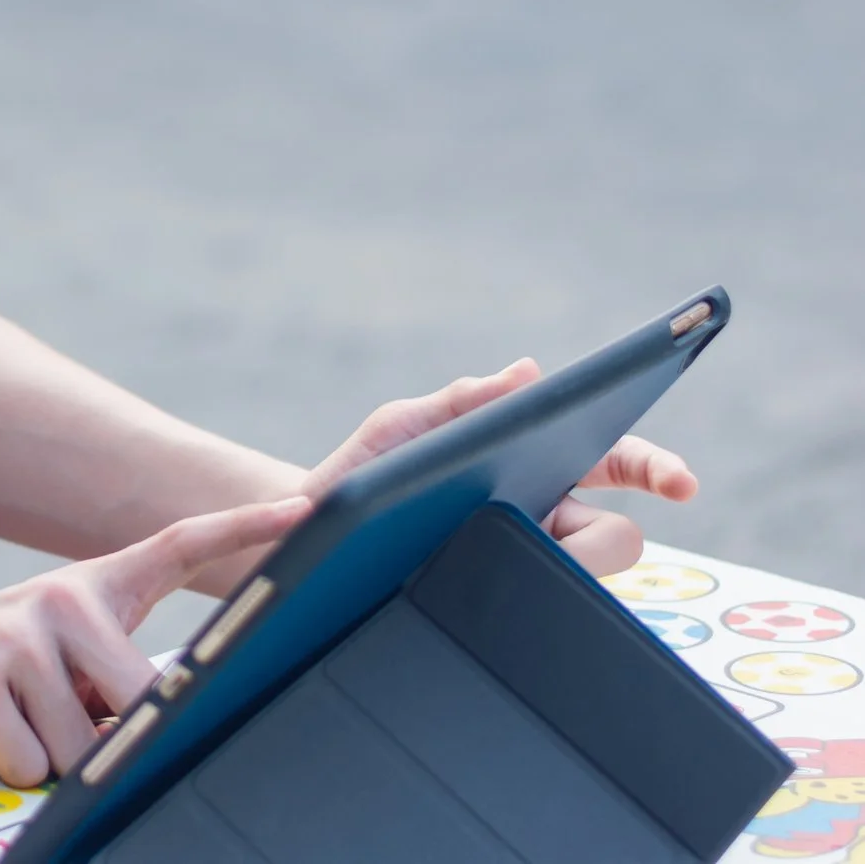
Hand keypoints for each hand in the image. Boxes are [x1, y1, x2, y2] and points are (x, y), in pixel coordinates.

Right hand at [0, 495, 311, 787]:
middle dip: (112, 739)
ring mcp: (18, 636)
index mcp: (91, 590)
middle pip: (142, 702)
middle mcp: (61, 600)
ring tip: (10, 724)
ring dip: (51, 760)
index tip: (302, 507)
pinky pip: (31, 763)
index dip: (242, 528)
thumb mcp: (55, 657)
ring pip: (84, 747)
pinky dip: (8, 770)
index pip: (178, 547)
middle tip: (59, 723)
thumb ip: (112, 676)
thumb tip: (176, 721)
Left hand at [302, 358, 698, 576]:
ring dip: (547, 570)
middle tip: (552, 535)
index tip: (682, 484)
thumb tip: (529, 371)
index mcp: (535, 465)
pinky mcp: (490, 607)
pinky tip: (471, 593)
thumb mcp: (404, 426)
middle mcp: (541, 519)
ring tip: (483, 555)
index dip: (656, 469)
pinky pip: (531, 617)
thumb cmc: (365, 471)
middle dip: (596, 541)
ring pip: (578, 583)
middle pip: (615, 538)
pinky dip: (513, 605)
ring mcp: (520, 566)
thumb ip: (464, 400)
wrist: (307, 531)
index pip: (614, 463)